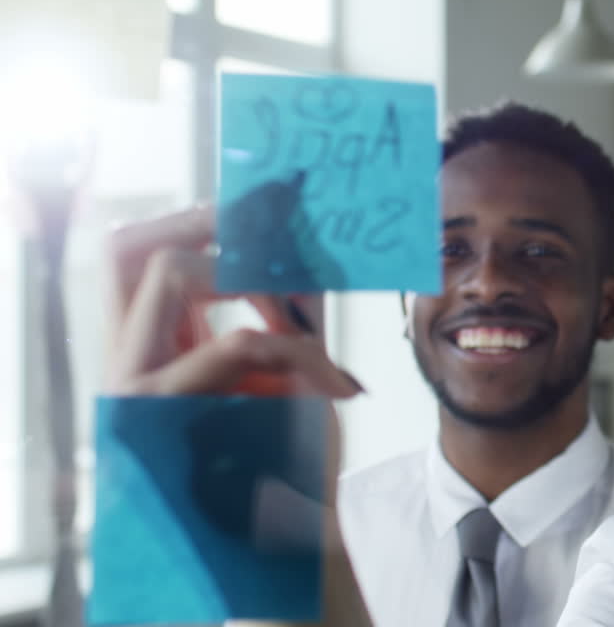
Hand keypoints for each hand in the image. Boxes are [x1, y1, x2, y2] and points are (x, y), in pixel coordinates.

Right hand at [106, 205, 372, 626]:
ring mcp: (132, 386)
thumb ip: (278, 320)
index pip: (135, 253)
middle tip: (276, 225)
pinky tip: (340, 385)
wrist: (274, 553)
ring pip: (177, 276)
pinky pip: (238, 344)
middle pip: (127, 245)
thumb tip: (306, 249)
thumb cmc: (280, 466)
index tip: (269, 209)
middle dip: (205, 218)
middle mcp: (124, 362)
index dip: (194, 216)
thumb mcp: (279, 378)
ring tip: (316, 320)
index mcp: (150, 352)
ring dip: (259, 280)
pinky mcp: (159, 413)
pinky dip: (300, 351)